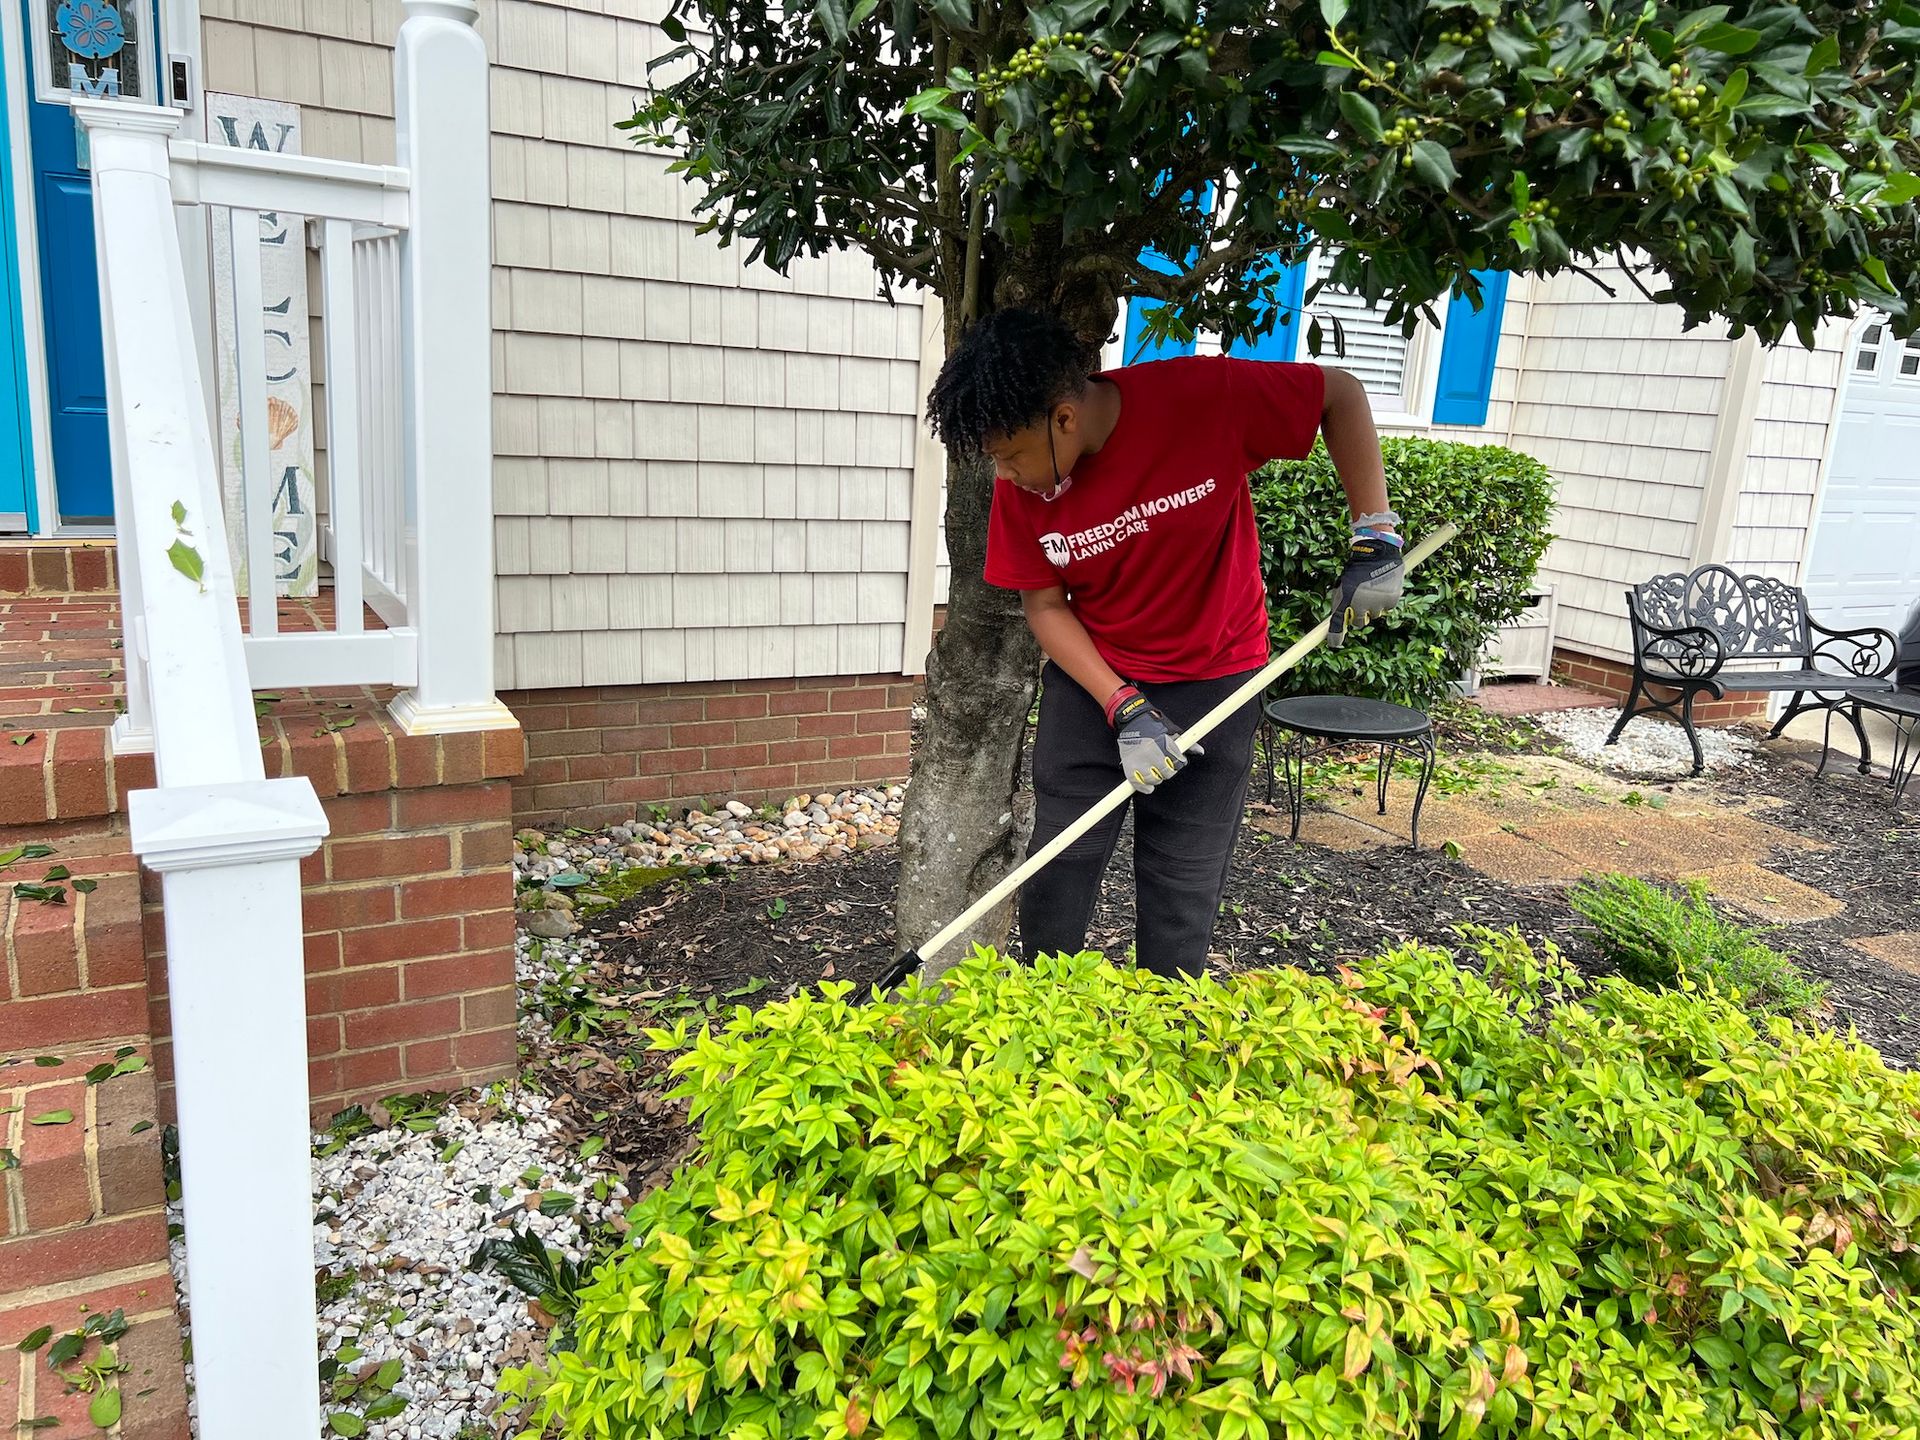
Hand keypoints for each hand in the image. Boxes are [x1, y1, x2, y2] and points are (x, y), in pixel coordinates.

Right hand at [1107, 686, 1202, 794]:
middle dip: (1167, 771)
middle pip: (1167, 773)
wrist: (1132, 720)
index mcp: (1165, 743)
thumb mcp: (1172, 731)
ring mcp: (1140, 760)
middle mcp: (1153, 752)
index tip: (1174, 761)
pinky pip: (1138, 783)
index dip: (1178, 763)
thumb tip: (1200, 751)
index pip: (1179, 763)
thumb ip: (1187, 743)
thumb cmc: (1153, 725)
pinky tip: (1148, 787)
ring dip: (1156, 779)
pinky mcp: (1129, 766)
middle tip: (1163, 766)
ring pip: (1154, 780)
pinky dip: (1144, 787)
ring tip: (1154, 772)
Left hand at [1327, 532, 1404, 648]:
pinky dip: (1386, 601)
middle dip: (1359, 614)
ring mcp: (1377, 603)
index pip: (1338, 623)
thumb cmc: (1357, 568)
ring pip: (1374, 615)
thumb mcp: (1343, 585)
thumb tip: (1338, 621)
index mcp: (1346, 599)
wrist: (1377, 552)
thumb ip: (1340, 603)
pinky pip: (1387, 607)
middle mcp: (1361, 604)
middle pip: (1359, 622)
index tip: (1334, 643)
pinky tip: (1383, 587)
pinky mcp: (1391, 600)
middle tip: (1361, 601)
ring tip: (1373, 590)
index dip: (1335, 636)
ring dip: (1373, 607)